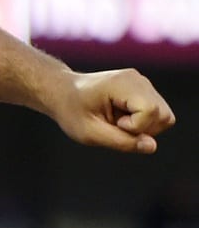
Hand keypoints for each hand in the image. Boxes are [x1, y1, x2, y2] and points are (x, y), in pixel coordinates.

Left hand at [51, 68, 175, 152]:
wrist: (62, 93)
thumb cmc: (72, 112)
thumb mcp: (90, 133)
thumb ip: (121, 141)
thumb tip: (152, 147)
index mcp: (123, 84)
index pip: (151, 111)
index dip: (135, 126)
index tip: (112, 123)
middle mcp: (139, 81)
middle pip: (164, 115)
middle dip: (142, 129)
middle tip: (114, 125)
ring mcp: (144, 84)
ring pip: (164, 116)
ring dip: (143, 127)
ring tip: (117, 122)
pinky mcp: (145, 91)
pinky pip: (158, 115)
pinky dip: (142, 122)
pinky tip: (121, 118)